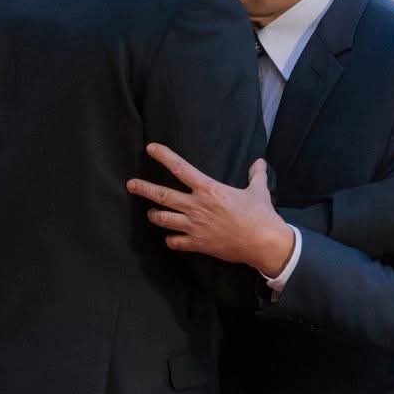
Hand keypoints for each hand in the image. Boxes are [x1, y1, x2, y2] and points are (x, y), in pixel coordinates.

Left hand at [127, 146, 295, 276]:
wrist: (263, 242)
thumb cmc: (260, 215)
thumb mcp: (258, 190)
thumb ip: (256, 175)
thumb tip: (260, 163)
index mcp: (209, 189)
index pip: (180, 168)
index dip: (164, 156)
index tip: (150, 149)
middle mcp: (196, 206)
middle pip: (163, 195)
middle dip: (144, 189)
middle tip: (130, 185)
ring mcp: (194, 226)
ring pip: (164, 219)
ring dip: (155, 215)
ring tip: (151, 213)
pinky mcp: (197, 244)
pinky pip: (175, 242)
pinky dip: (171, 240)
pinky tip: (171, 238)